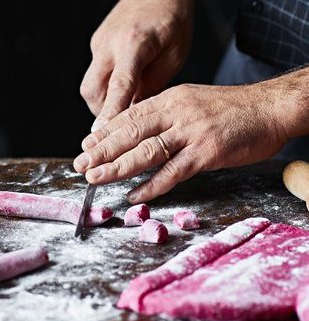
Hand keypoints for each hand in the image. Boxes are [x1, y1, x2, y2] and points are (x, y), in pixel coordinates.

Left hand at [74, 80, 293, 202]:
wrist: (269, 109)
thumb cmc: (229, 110)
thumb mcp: (191, 102)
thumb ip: (165, 116)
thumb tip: (138, 134)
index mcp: (170, 100)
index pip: (129, 116)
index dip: (104, 131)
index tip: (85, 144)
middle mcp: (177, 113)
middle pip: (131, 133)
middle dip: (102, 150)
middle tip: (80, 164)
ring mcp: (191, 132)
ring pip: (146, 151)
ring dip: (117, 167)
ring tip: (96, 178)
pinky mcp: (207, 153)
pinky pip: (173, 172)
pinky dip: (151, 185)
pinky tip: (134, 194)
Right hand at [80, 0, 192, 130]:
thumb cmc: (172, 21)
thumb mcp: (173, 57)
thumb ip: (152, 86)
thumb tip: (136, 115)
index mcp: (135, 43)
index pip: (120, 85)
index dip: (111, 112)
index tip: (103, 133)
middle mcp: (110, 43)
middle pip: (92, 90)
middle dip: (102, 113)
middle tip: (120, 123)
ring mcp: (99, 43)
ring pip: (90, 86)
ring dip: (103, 103)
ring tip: (123, 106)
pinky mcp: (96, 44)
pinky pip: (95, 75)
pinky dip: (105, 89)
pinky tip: (120, 89)